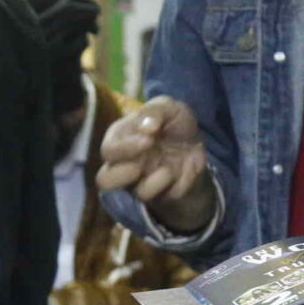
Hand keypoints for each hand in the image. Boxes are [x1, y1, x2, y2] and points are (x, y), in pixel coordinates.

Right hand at [96, 97, 213, 233]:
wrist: (199, 142)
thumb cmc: (174, 122)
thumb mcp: (168, 107)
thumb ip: (155, 111)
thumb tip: (147, 126)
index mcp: (121, 139)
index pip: (109, 150)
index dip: (125, 148)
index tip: (148, 140)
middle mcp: (125, 164)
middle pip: (104, 181)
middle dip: (119, 177)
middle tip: (137, 168)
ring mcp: (141, 181)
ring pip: (134, 195)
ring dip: (152, 184)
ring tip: (168, 170)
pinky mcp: (161, 193)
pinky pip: (165, 197)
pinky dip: (176, 185)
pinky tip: (184, 170)